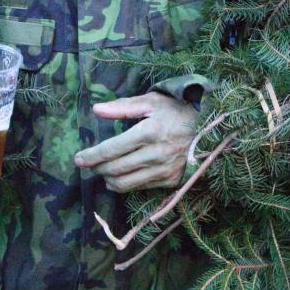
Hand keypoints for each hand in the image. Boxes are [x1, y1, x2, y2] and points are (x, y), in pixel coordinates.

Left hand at [73, 92, 197, 192]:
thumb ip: (123, 107)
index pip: (112, 149)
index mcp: (149, 132)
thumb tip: (96, 110)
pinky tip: (120, 177)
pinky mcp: (171, 181)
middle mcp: (155, 154)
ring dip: (108, 180)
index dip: (92, 156)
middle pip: (115, 169)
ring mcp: (164, 170)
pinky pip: (140, 188)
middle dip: (97, 168)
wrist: (211, 129)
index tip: (78, 159)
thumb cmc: (178, 111)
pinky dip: (126, 185)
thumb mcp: (152, 101)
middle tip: (89, 164)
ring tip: (103, 172)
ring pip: (125, 184)